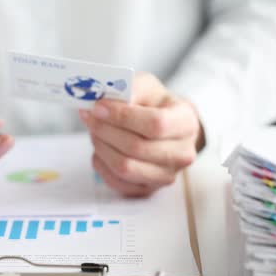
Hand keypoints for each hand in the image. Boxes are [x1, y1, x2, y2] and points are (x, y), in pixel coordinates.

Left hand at [79, 72, 203, 196]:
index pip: (155, 124)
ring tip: (94, 131)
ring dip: (101, 147)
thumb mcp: (146, 86)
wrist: (165, 127)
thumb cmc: (154, 104)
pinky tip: (100, 149)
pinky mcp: (149, 189)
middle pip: (136, 147)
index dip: (122, 116)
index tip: (98, 107)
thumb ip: (129, 89)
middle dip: (105, 130)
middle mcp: (182, 153)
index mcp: (186, 123)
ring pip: (125, 167)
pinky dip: (102, 165)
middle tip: (88, 116)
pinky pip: (117, 182)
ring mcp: (167, 175)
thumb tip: (105, 104)